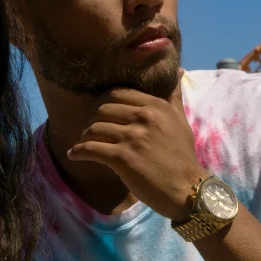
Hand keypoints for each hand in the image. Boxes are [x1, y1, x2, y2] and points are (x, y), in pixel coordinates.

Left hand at [66, 80, 207, 221]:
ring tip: (80, 145)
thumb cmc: (182, 157)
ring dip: (82, 137)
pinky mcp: (123, 158)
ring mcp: (133, 137)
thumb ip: (173, 96)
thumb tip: (178, 71)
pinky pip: (91, 149)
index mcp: (155, 105)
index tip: (95, 113)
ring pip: (94, 129)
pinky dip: (78, 151)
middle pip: (101, 109)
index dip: (100, 102)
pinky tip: (73, 155)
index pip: (116, 92)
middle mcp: (144, 117)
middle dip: (89, 119)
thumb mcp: (181, 121)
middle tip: (86, 130)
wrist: (187, 189)